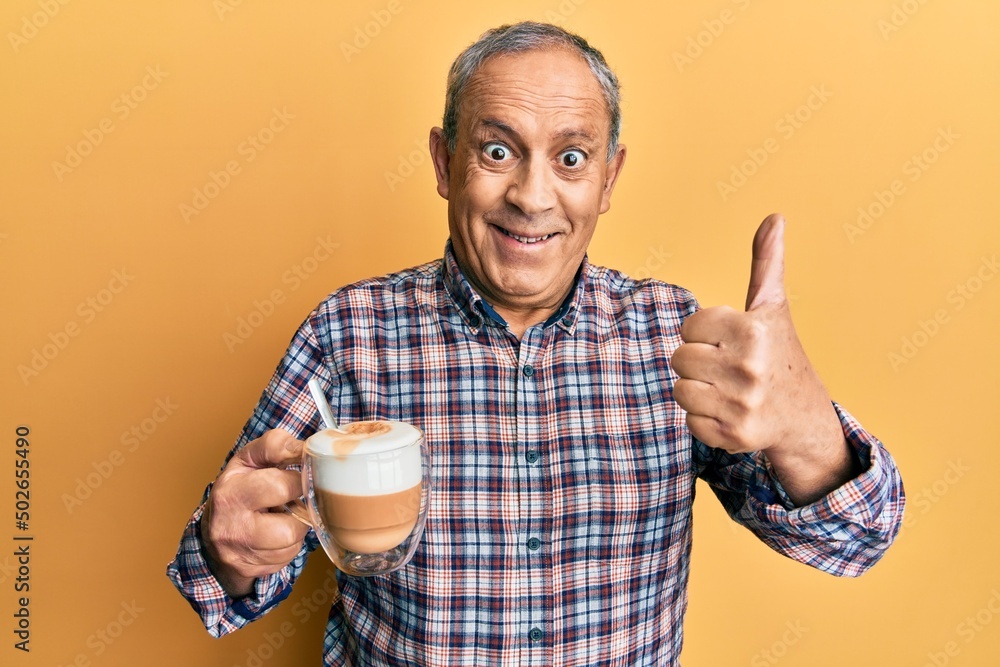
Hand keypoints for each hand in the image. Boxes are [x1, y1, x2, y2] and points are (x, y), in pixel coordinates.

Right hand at [201, 429, 309, 598]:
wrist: (212, 532)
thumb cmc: (239, 488)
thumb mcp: (249, 459)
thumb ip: (276, 446)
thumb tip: (304, 449)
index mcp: (231, 492)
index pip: (280, 486)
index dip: (299, 480)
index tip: (300, 475)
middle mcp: (231, 526)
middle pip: (290, 526)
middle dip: (299, 510)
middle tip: (293, 500)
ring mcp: (240, 552)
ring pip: (292, 543)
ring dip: (296, 529)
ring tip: (282, 517)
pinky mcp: (249, 570)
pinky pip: (287, 558)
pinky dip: (288, 546)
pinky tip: (275, 536)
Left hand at [671, 214, 853, 502]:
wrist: (804, 417)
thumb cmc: (781, 353)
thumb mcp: (774, 307)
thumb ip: (767, 263)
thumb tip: (774, 217)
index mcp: (754, 330)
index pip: (690, 326)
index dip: (703, 333)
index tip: (728, 340)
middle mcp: (750, 367)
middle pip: (679, 358)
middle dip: (698, 362)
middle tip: (727, 367)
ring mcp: (743, 404)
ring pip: (680, 390)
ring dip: (697, 390)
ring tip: (726, 389)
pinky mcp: (735, 436)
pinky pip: (690, 421)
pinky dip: (704, 419)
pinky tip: (729, 412)